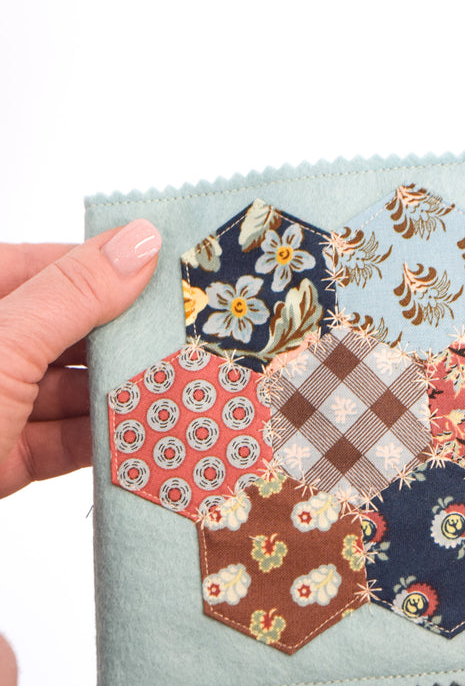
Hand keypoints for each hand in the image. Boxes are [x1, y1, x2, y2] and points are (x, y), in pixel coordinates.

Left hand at [0, 220, 160, 496]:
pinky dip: (103, 443)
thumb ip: (72, 295)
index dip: (114, 269)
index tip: (177, 276)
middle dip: (125, 341)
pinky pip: (60, 442)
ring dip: (121, 397)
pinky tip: (146, 438)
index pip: (50, 266)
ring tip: (185, 391)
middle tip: (193, 339)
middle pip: (65, 331)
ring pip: (67, 391)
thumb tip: (139, 242)